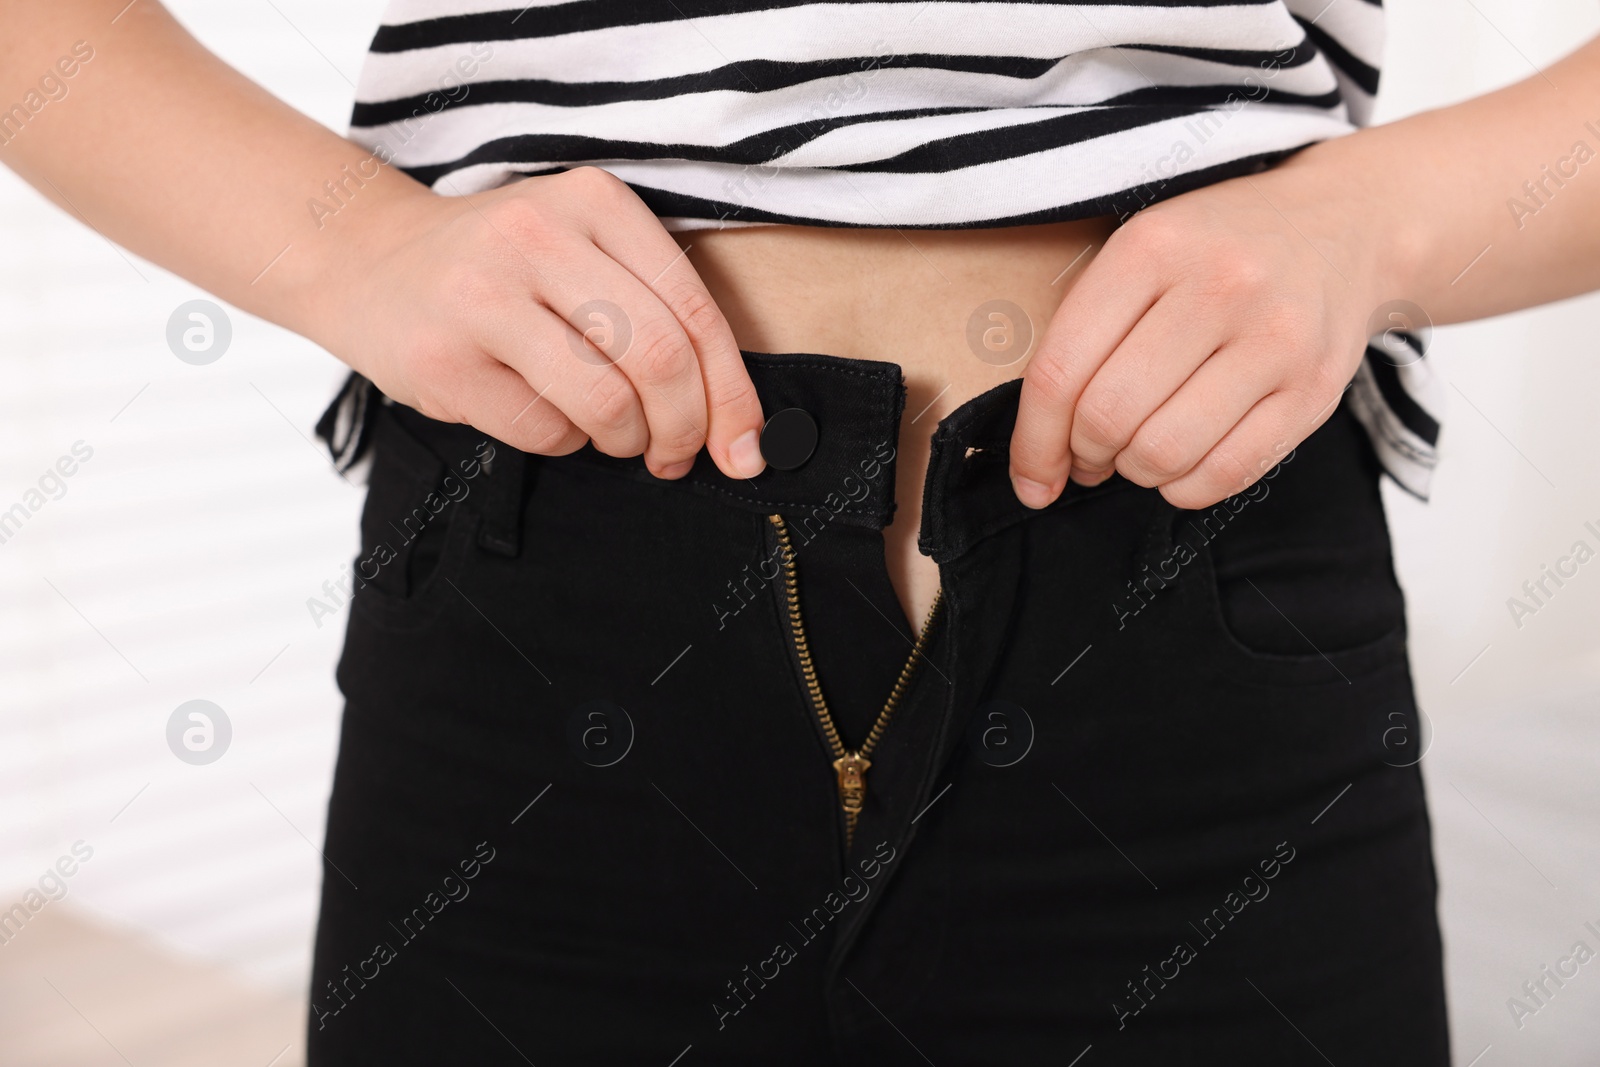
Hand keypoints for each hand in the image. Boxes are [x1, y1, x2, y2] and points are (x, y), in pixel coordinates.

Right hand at [316, 166, 766, 480]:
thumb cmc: (504, 272)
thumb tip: (739, 430)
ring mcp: (482, 297)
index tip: (746, 448)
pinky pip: (544, 431)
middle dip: (685, 427)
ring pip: (605, 402)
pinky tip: (545, 413)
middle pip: (658, 358)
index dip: (732, 394)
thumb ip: (660, 315)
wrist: (369, 260)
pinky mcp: (443, 360)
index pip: (695, 311)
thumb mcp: (584, 251)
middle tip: (675, 455)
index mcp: (594, 202)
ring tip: (613, 435)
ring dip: (624, 440)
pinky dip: (564, 442)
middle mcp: (538, 236)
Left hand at [1008, 143, 1405, 510]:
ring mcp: (1275, 339)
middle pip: (1108, 417)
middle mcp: (1219, 287)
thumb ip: (1084, 332)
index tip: (1031, 476)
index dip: (1033, 441)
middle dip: (1084, 455)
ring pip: (1163, 453)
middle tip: (1090, 454)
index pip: (1060, 371)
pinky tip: (1181, 464)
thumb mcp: (1142, 251)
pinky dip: (1184, 488)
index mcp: (1153, 247)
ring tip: (1137, 451)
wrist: (1345, 226)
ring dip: (1134, 471)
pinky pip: (1225, 475)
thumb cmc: (1217, 250)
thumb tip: (1041, 449)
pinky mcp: (1315, 390)